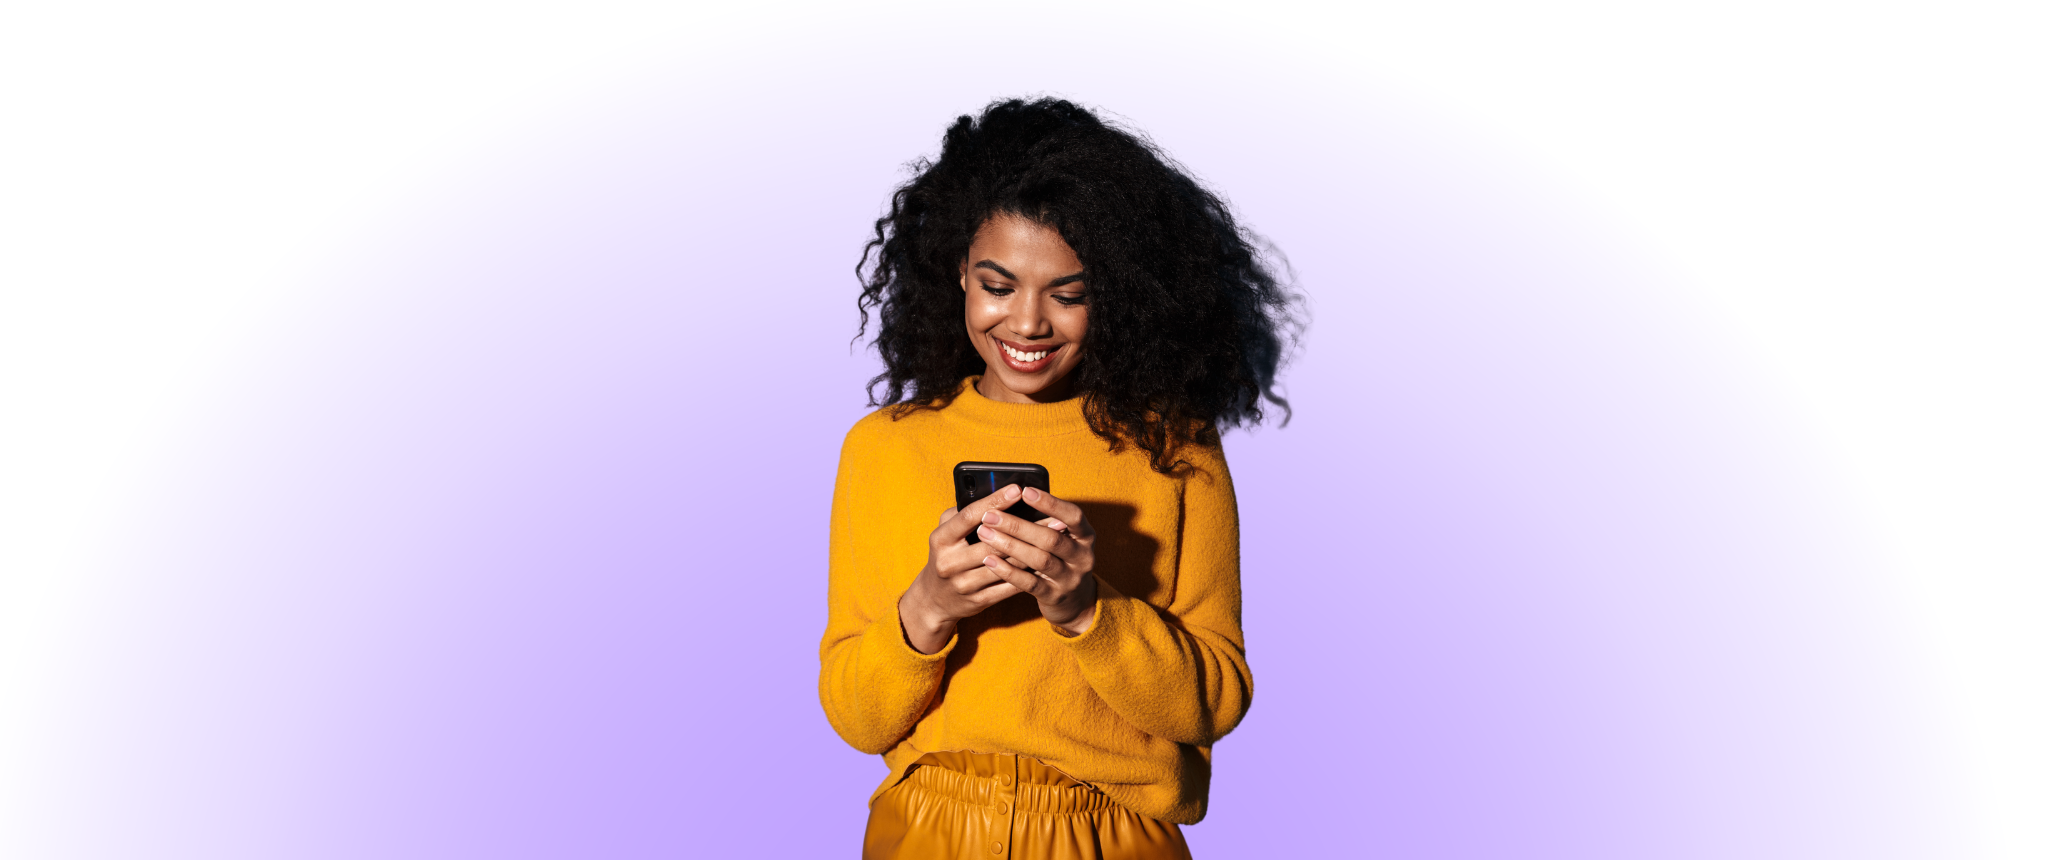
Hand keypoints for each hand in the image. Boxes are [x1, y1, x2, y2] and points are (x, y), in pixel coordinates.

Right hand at [898, 484, 1040, 653]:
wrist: (935, 600)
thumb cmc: (947, 555)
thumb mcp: (945, 532)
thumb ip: (963, 513)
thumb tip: (993, 494)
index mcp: (941, 539)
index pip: (969, 516)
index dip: (994, 502)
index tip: (1017, 489)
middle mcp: (950, 563)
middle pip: (992, 542)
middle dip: (1025, 528)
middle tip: (1052, 516)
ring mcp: (964, 584)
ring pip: (1006, 565)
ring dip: (1033, 550)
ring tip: (1056, 538)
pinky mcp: (978, 601)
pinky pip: (1009, 586)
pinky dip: (1029, 573)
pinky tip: (1046, 562)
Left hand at [967, 487, 1098, 635]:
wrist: (1075, 602)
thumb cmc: (1061, 560)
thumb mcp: (1064, 540)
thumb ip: (1047, 523)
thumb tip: (1012, 498)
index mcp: (1085, 537)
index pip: (1073, 516)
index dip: (1050, 503)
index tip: (1025, 491)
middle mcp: (1082, 557)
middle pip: (1051, 538)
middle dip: (1018, 526)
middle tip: (990, 516)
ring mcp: (1070, 579)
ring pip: (1039, 560)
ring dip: (1010, 545)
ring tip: (985, 534)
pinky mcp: (1054, 597)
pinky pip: (1030, 583)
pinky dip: (1008, 571)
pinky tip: (990, 560)